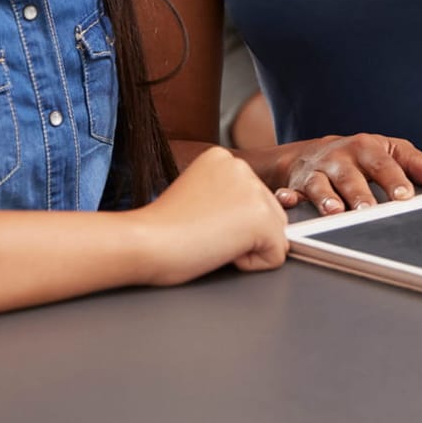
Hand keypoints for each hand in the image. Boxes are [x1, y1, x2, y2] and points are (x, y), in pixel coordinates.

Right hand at [131, 147, 287, 284]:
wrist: (145, 241)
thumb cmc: (160, 229)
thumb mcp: (197, 197)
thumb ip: (225, 199)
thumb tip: (247, 219)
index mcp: (222, 158)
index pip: (251, 197)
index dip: (228, 221)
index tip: (199, 221)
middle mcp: (241, 166)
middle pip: (269, 213)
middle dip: (243, 233)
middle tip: (204, 233)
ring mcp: (254, 190)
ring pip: (276, 233)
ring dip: (247, 247)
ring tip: (210, 240)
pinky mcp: (262, 218)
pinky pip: (276, 255)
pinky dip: (252, 264)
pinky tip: (219, 250)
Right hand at [259, 133, 421, 215]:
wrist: (311, 152)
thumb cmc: (358, 156)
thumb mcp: (387, 151)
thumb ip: (414, 163)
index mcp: (366, 148)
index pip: (383, 164)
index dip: (394, 180)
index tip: (404, 196)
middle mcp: (340, 159)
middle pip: (351, 177)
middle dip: (359, 194)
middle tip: (368, 211)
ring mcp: (317, 172)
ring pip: (320, 186)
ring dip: (326, 198)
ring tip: (334, 212)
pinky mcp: (296, 186)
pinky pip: (289, 192)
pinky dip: (286, 198)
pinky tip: (288, 203)